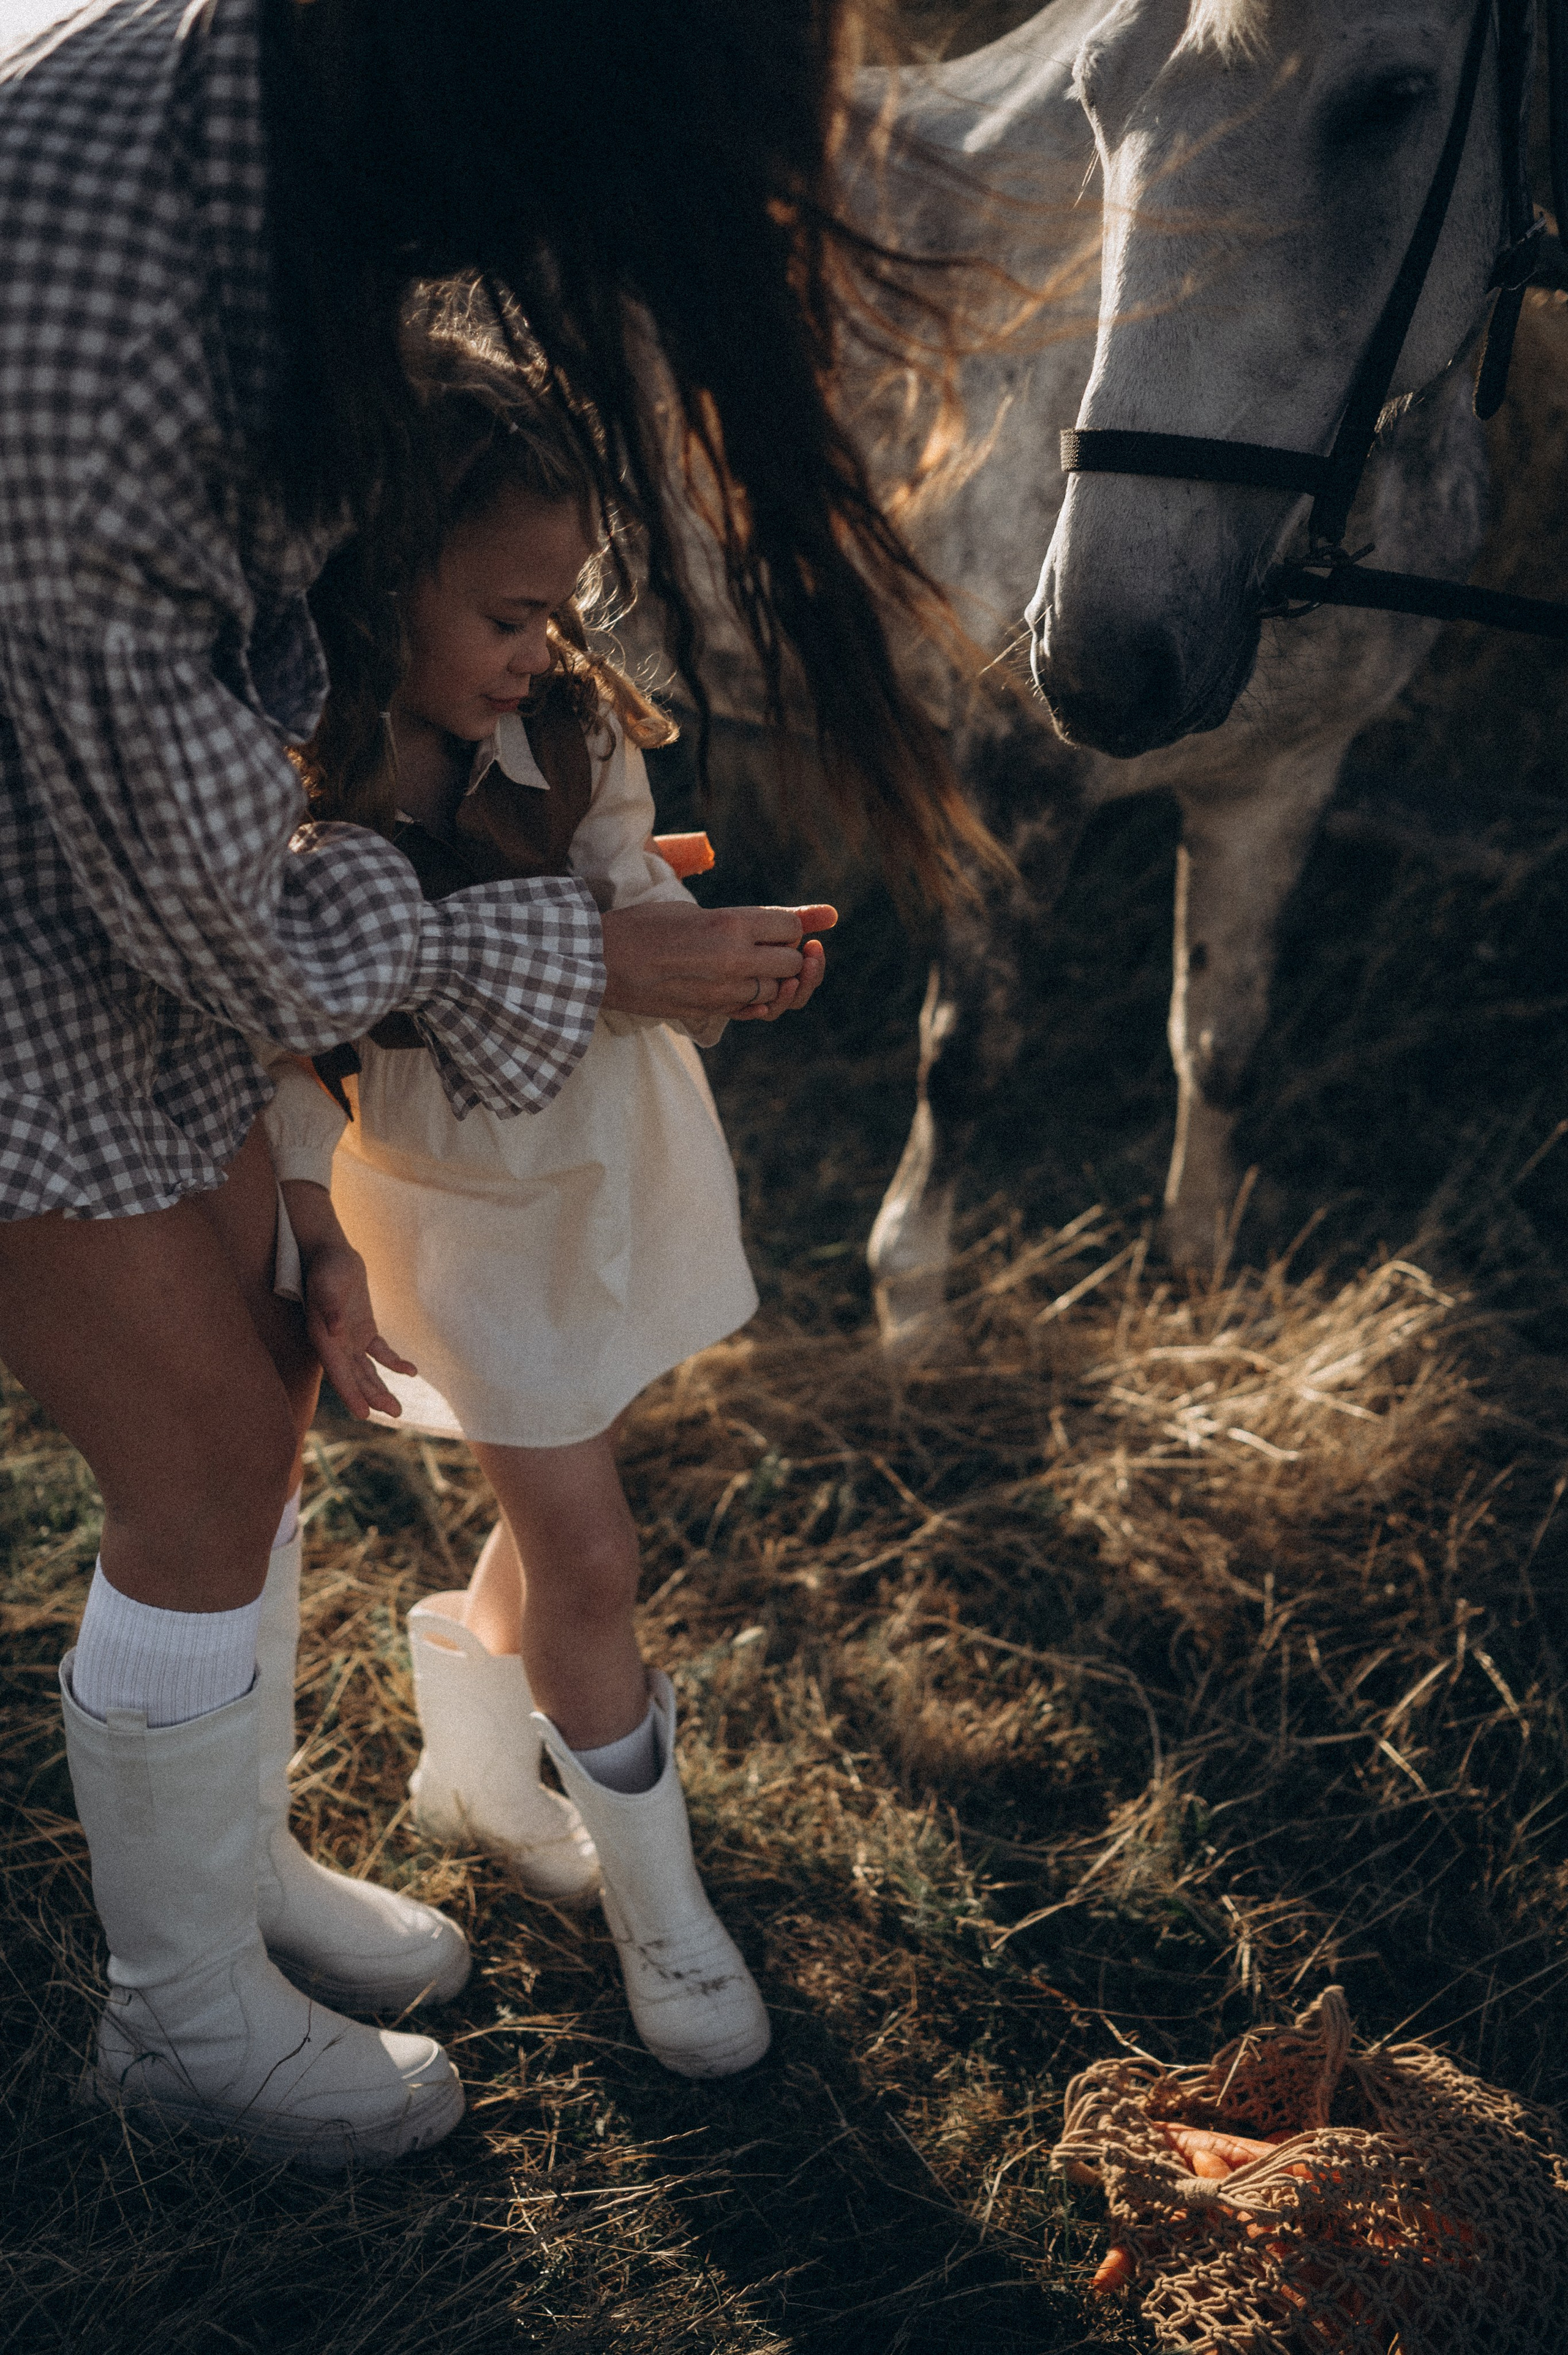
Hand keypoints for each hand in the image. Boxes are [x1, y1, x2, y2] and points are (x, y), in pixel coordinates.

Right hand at [279, 1180, 416, 1419]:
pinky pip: (378, 1352)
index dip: (351, 1393)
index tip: (364, 1414)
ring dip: (381, 1388)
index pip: (338, 1372)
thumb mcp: (327, 1282)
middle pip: (354, 1377)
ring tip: (398, 1410)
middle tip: (393, 1414)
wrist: (330, 1251)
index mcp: (323, 1337)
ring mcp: (349, 1338)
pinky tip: (410, 1372)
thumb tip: (333, 1329)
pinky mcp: (363, 1329)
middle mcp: (335, 1343)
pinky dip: (393, 1363)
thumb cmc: (326, 1266)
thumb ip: (330, 1305)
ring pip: (366, 1371)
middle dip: (372, 1397)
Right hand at [600, 901, 837, 1021]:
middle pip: (791, 961)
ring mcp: (723, 992)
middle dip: (785, 953)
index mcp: (729, 924)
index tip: (770, 925)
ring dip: (770, 979)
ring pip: (776, 991)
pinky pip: (753, 1012)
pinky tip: (740, 986)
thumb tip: (828, 915)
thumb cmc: (641, 926)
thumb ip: (753, 916)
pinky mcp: (711, 1013)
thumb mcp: (694, 909)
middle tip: (764, 946)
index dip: (787, 926)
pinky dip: (755, 1001)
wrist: (598, 964)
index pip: (790, 927)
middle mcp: (734, 960)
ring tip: (745, 965)